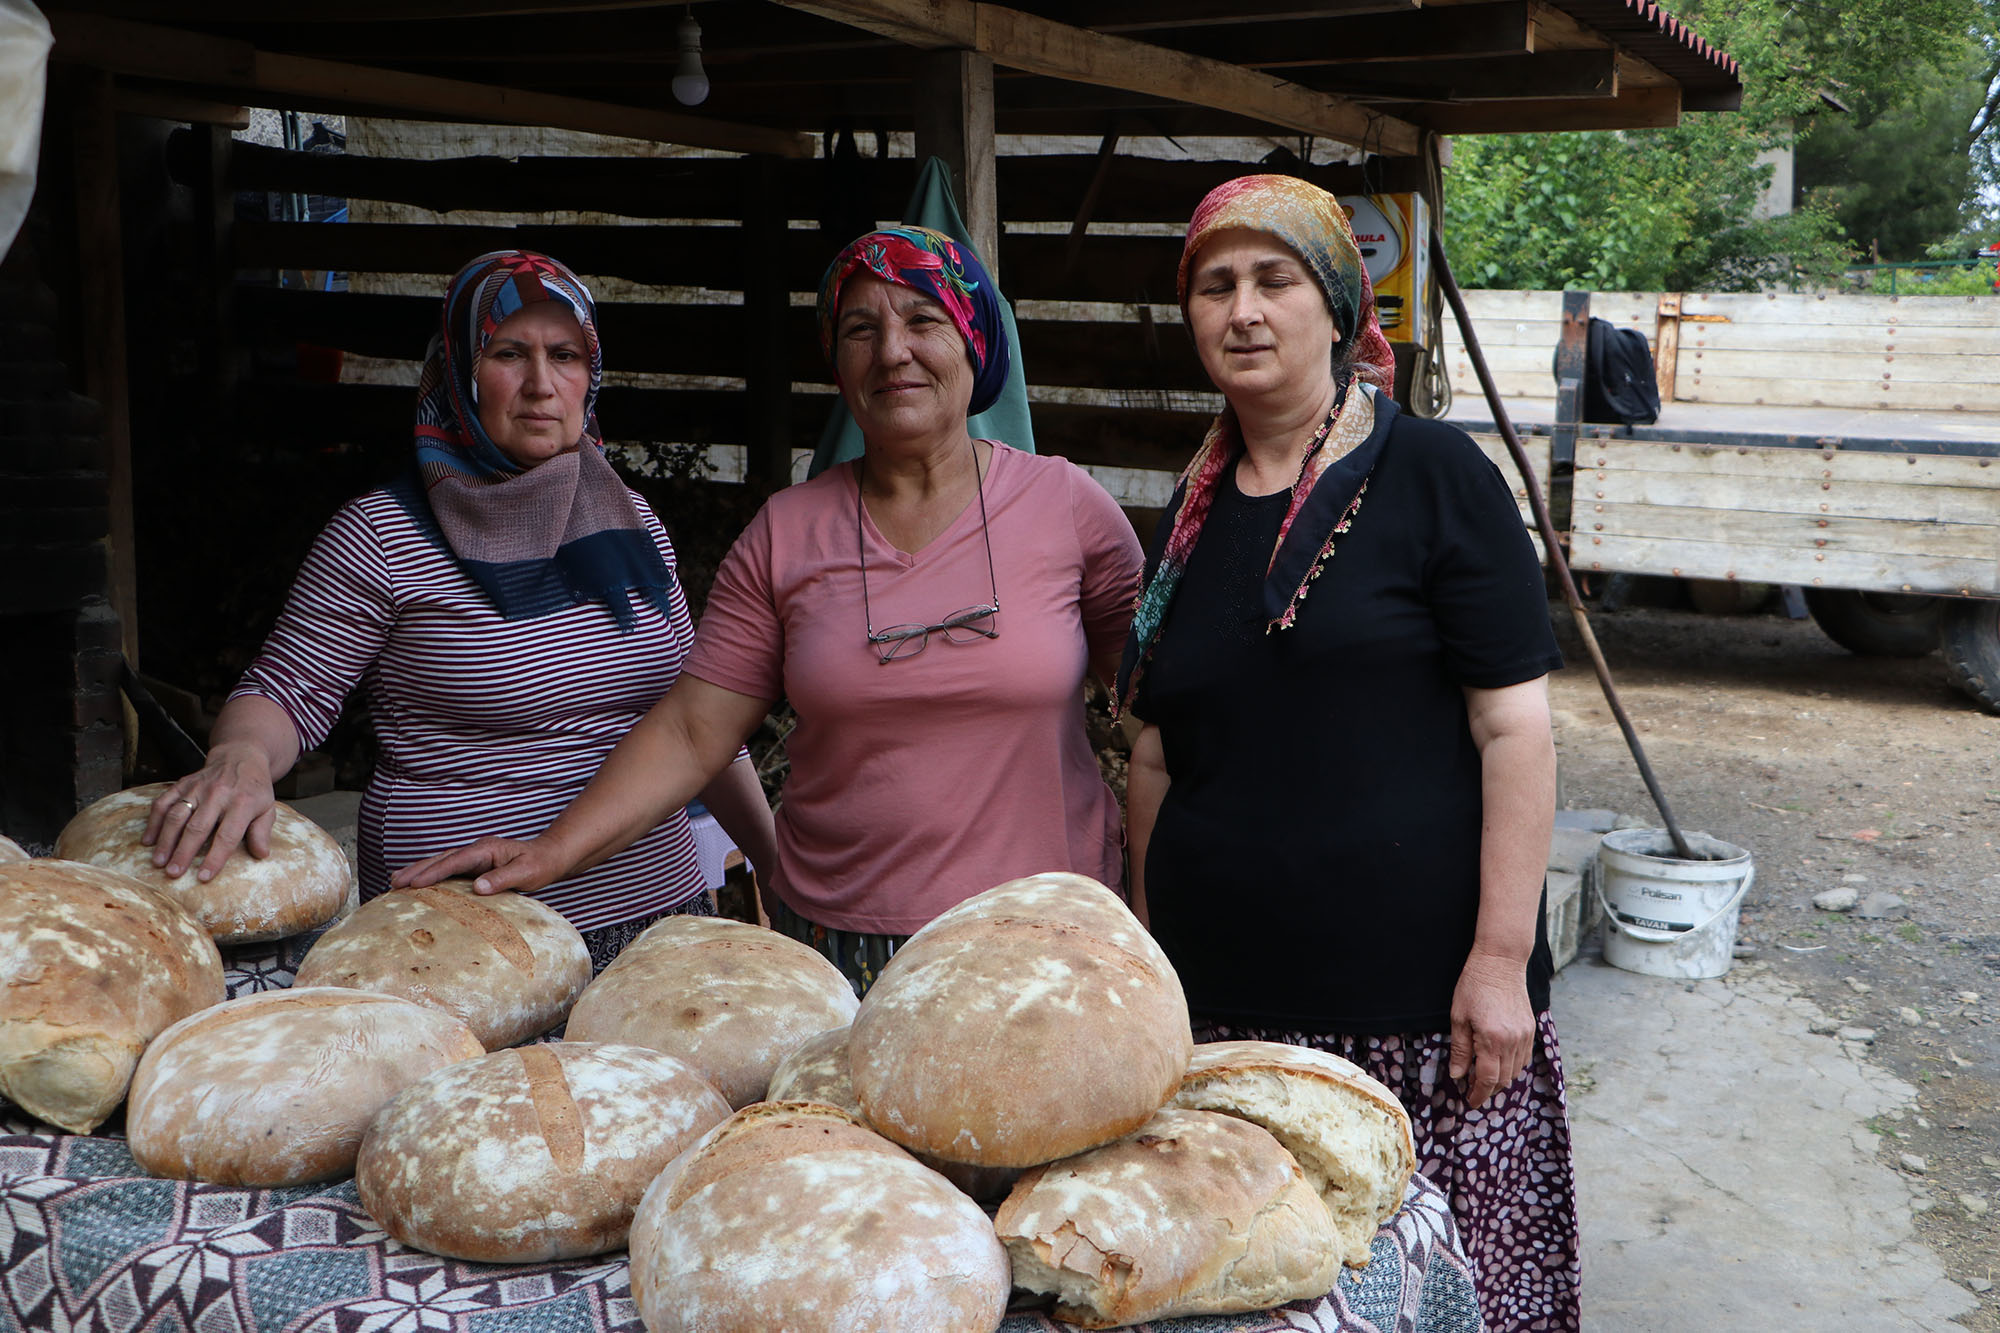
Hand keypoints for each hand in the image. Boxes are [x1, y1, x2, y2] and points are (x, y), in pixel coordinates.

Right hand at [141, 743, 277, 882]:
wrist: (240, 757)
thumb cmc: (254, 790)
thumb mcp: (267, 809)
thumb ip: (262, 832)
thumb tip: (260, 855)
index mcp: (242, 803)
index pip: (227, 835)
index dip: (215, 857)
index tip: (203, 877)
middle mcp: (218, 794)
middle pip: (197, 827)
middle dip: (183, 852)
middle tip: (173, 873)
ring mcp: (198, 788)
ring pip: (177, 815)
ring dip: (166, 840)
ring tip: (158, 862)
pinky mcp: (182, 783)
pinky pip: (164, 802)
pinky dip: (154, 821)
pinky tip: (148, 841)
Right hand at [390, 836, 565, 894]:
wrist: (549, 857)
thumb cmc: (539, 865)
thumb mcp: (527, 873)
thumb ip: (503, 878)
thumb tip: (479, 887)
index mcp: (486, 850)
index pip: (455, 861)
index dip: (434, 872)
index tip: (415, 884)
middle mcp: (476, 850)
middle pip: (441, 859)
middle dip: (417, 869)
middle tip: (394, 882)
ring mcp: (474, 857)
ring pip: (441, 862)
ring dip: (419, 870)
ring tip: (395, 881)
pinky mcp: (474, 865)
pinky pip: (447, 869)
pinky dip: (431, 874)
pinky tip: (417, 883)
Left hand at [1447, 949, 1535, 1107]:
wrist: (1501, 963)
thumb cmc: (1474, 986)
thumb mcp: (1458, 1017)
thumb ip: (1460, 1049)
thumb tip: (1457, 1075)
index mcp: (1492, 1039)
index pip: (1487, 1079)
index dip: (1478, 1094)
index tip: (1469, 1101)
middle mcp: (1512, 1041)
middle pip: (1503, 1079)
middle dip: (1488, 1090)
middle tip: (1473, 1092)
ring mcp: (1525, 1036)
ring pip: (1515, 1071)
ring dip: (1500, 1080)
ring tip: (1483, 1079)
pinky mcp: (1531, 1029)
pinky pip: (1524, 1058)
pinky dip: (1512, 1067)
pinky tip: (1499, 1064)